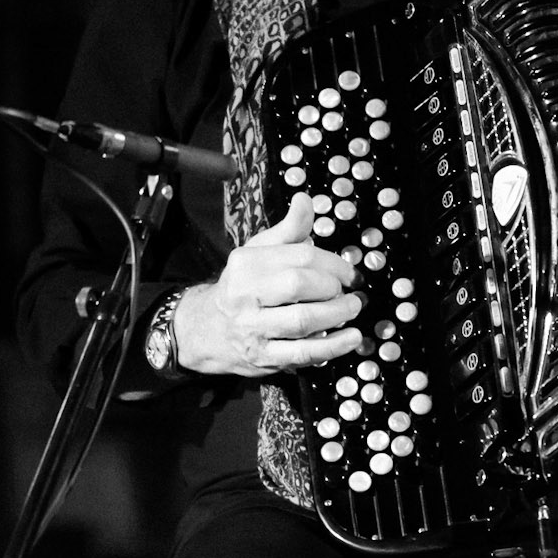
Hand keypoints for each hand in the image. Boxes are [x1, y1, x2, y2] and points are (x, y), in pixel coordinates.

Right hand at [171, 193, 365, 375]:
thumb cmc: (244, 287)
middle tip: (348, 293)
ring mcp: (253, 329)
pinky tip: (351, 338)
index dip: (335, 264)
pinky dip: (333, 346)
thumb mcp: (260, 252)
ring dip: (337, 315)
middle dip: (333, 288)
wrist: (206, 329)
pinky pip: (303, 353)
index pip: (301, 256)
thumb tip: (305, 200)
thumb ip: (288, 229)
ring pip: (303, 320)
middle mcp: (245, 294)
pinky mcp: (263, 357)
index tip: (350, 274)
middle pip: (300, 285)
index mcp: (247, 263)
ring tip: (352, 310)